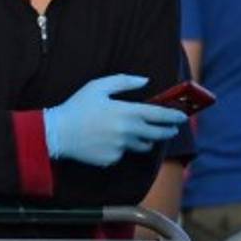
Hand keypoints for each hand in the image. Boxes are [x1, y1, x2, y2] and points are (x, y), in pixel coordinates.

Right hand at [43, 74, 186, 167]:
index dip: (173, 116)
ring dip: (147, 139)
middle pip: (156, 134)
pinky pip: (124, 152)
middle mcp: (127, 132)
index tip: (183, 116)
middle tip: (172, 128)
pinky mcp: (112, 159)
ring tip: (142, 133)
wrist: (58, 133)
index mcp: (126, 112)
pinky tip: (110, 139)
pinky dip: (123, 146)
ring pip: (142, 145)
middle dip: (167, 130)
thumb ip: (124, 82)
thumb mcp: (98, 87)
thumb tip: (145, 80)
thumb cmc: (78, 107)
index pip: (158, 115)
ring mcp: (120, 148)